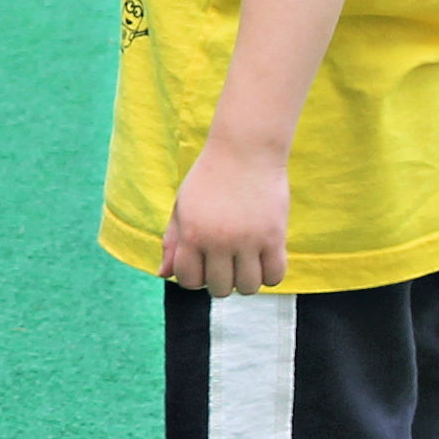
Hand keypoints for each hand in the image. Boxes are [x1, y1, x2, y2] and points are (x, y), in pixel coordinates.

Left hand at [160, 143, 288, 299]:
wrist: (245, 150)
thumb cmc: (209, 178)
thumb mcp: (183, 206)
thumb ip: (172, 241)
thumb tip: (163, 274)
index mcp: (191, 233)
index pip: (189, 280)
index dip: (195, 277)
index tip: (203, 264)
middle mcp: (218, 240)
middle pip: (220, 288)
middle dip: (221, 280)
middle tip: (226, 262)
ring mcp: (248, 240)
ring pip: (248, 287)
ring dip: (246, 280)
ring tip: (245, 262)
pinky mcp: (274, 236)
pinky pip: (275, 277)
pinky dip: (269, 275)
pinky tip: (264, 259)